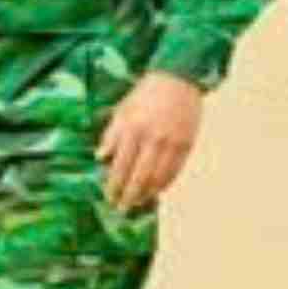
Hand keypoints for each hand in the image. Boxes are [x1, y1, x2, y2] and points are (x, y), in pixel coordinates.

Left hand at [95, 70, 201, 209]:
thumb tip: (101, 158)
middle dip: (129, 195)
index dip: (114, 185)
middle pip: (139, 176)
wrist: (178, 80)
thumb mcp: (121, 110)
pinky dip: (165, 184)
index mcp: (132, 129)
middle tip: (122, 208)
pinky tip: (156, 191)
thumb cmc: (144, 95)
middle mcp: (152, 138)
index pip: (120, 165)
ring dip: (147, 194)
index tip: (109, 196)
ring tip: (138, 203)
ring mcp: (172, 143)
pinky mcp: (187, 145)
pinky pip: (175, 171)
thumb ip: (111, 135)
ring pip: (159, 178)